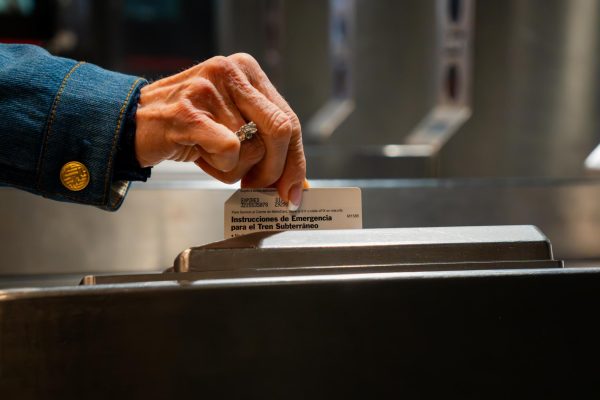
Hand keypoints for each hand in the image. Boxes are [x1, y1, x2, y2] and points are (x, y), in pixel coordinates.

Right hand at [135, 53, 306, 207]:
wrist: (130, 122)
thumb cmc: (185, 126)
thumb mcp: (231, 123)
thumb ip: (264, 141)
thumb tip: (299, 184)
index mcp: (246, 70)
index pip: (288, 118)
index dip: (296, 160)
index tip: (294, 190)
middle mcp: (231, 72)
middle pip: (281, 130)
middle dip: (275, 170)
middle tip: (258, 187)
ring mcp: (209, 90)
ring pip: (252, 148)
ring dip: (234, 169)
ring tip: (209, 155)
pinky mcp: (189, 112)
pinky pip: (229, 151)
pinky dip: (218, 166)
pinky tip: (198, 153)